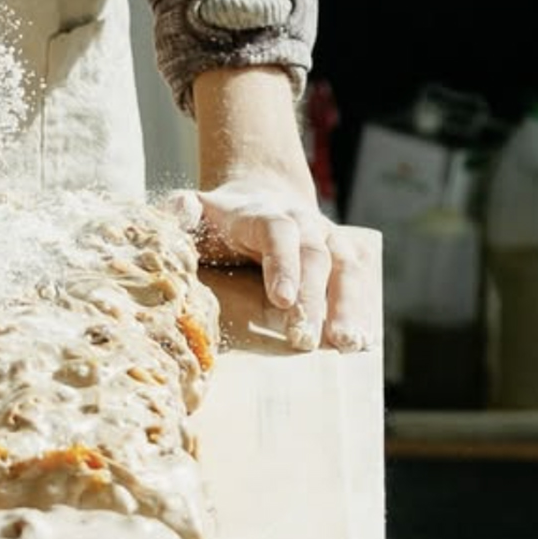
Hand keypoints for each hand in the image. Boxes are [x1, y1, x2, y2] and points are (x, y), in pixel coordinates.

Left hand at [167, 179, 378, 351]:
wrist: (259, 195)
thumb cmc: (220, 216)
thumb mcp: (195, 207)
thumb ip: (181, 210)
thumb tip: (178, 213)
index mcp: (263, 214)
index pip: (278, 233)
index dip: (283, 264)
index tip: (282, 299)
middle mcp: (302, 222)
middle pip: (315, 255)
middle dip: (312, 298)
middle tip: (303, 339)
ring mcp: (326, 238)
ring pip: (344, 267)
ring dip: (346, 306)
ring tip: (343, 343)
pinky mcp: (339, 256)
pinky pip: (356, 280)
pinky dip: (360, 310)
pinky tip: (359, 342)